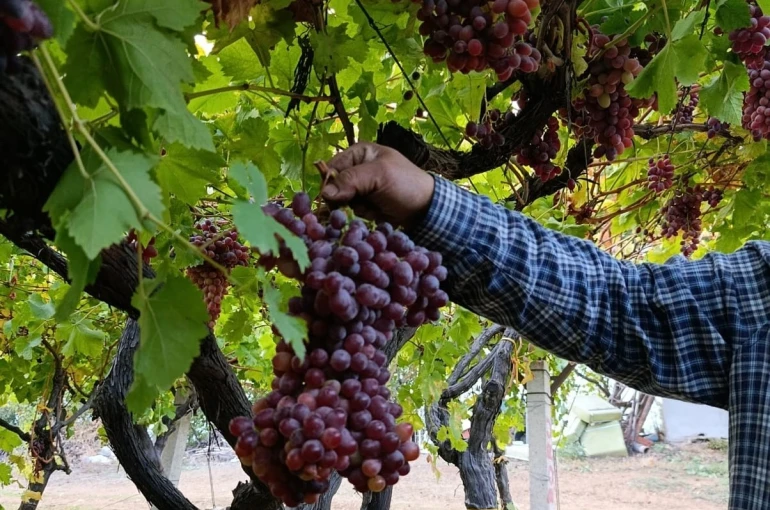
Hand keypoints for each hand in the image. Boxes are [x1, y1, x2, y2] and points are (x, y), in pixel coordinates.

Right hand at [320, 142, 434, 228]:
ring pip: (342, 202)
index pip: (332, 167)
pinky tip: (377, 213)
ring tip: (375, 207)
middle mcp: (357, 169)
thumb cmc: (406, 184)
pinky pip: (353, 212)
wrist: (426, 208)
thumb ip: (351, 180)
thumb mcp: (379, 175)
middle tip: (362, 202)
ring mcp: (362, 188)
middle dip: (346, 199)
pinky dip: (363, 215)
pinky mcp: (366, 204)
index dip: (331, 183)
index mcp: (359, 153)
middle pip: (335, 187)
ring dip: (356, 209)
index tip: (337, 198)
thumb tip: (324, 193)